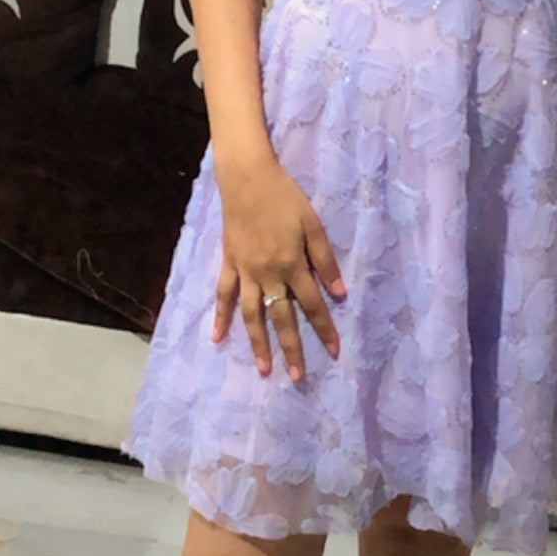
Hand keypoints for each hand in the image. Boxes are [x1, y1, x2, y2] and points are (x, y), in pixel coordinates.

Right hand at [212, 157, 345, 382]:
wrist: (246, 178)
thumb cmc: (285, 198)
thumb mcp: (313, 224)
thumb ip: (325, 260)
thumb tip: (338, 294)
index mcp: (292, 265)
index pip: (313, 305)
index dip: (324, 329)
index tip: (334, 352)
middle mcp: (268, 275)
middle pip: (282, 318)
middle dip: (292, 349)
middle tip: (297, 377)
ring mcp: (245, 272)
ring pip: (252, 315)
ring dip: (259, 344)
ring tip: (265, 369)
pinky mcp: (229, 264)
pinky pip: (224, 295)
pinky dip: (221, 317)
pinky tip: (218, 338)